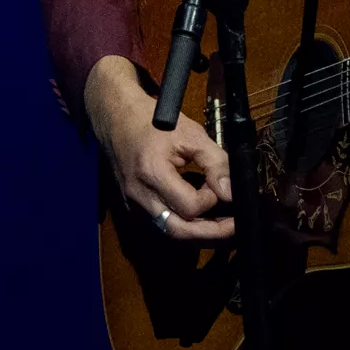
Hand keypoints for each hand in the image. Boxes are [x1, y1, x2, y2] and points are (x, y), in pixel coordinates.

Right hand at [82, 54, 234, 242]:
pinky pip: (161, 223)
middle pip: (179, 231)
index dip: (211, 199)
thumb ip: (215, 162)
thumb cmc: (153, 120)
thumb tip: (231, 192)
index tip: (220, 185)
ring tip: (221, 225)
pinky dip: (182, 224)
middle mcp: (139, 195)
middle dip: (210, 233)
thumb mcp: (191, 134)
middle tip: (234, 227)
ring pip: (169, 231)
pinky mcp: (132, 206)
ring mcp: (133, 203)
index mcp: (152, 173)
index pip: (190, 207)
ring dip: (197, 232)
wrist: (116, 116)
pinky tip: (199, 216)